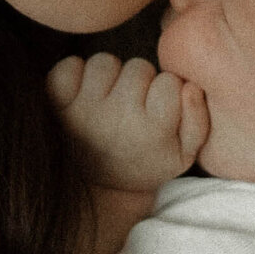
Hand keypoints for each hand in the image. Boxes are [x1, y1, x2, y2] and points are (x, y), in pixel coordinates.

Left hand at [46, 52, 209, 192]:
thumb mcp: (182, 156)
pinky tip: (84, 96)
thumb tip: (190, 86)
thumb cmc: (144, 163)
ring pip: (105, 62)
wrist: (94, 191)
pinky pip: (69, 66)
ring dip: (109, 77)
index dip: (167, 90)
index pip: (171, 81)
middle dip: (139, 82)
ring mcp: (84, 110)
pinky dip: (75, 75)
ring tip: (109, 100)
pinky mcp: (56, 104)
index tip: (158, 108)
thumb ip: (198, 121)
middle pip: (139, 67)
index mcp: (152, 131)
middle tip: (133, 106)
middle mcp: (118, 119)